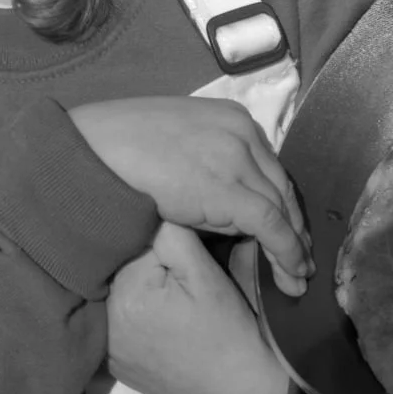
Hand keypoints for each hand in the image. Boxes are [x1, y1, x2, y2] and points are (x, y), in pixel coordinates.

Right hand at [70, 97, 310, 294]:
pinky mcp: (229, 191)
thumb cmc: (117, 142)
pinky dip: (287, 253)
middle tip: (299, 258)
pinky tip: (291, 276)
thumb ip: (203, 159)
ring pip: (281, 208)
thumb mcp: (173, 141)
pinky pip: (271, 227)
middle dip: (294, 225)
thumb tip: (217, 196)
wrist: (93, 147)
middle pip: (281, 186)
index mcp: (230, 117)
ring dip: (294, 246)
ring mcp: (237, 160)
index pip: (269, 165)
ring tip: (297, 276)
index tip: (285, 227)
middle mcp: (243, 134)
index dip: (280, 201)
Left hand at [106, 225, 289, 393]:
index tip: (181, 244)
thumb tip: (151, 205)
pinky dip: (137, 317)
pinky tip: (162, 321)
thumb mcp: (207, 275)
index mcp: (128, 293)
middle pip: (123, 270)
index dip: (158, 237)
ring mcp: (109, 348)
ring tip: (172, 299)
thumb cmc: (233, 333)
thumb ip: (176, 235)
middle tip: (179, 277)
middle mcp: (107, 322)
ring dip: (140, 288)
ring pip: (120, 296)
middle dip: (147, 262)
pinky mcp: (117, 365)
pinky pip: (121, 325)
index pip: (134, 243)